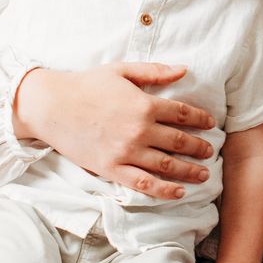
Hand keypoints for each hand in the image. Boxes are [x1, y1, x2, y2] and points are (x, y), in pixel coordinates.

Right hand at [16, 62, 215, 199]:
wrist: (50, 106)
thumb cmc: (85, 85)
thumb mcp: (121, 70)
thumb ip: (154, 72)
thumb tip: (184, 70)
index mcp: (144, 104)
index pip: (183, 114)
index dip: (201, 119)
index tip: (211, 124)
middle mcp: (139, 130)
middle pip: (180, 142)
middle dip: (200, 147)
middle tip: (210, 151)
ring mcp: (126, 152)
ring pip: (167, 166)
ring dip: (189, 171)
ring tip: (203, 175)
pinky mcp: (111, 169)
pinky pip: (143, 184)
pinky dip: (164, 190)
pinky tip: (178, 192)